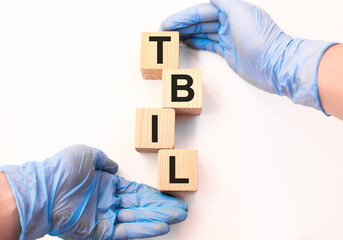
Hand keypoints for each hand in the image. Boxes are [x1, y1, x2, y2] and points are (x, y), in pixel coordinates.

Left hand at [0, 145, 186, 239]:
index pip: (136, 191)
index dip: (154, 195)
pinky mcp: (100, 232)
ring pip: (138, 218)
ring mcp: (106, 217)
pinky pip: (127, 231)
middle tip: (181, 210)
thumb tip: (115, 166)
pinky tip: (160, 227)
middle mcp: (109, 202)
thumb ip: (104, 160)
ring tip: (177, 218)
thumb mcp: (87, 155)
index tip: (169, 197)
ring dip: (159, 219)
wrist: (45, 188)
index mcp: (107, 185)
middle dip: (162, 208)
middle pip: (142, 206)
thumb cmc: (62, 170)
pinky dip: (144, 229)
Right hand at [161, 0, 335, 111]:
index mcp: (232, 10)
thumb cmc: (260, 38)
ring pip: (203, 32)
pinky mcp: (229, 53)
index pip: (202, 10)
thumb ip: (222, 1)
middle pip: (200, 21)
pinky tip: (187, 42)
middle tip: (165, 30)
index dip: (184, 16)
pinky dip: (197, 43)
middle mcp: (229, 22)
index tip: (169, 22)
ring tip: (172, 36)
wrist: (274, 64)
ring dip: (187, 33)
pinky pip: (208, 44)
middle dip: (182, 24)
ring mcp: (229, 38)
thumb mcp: (240, 11)